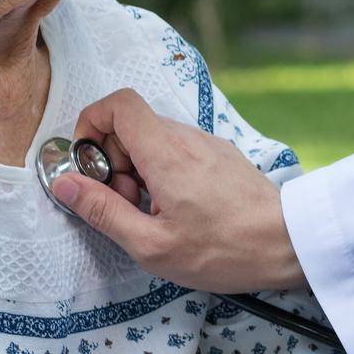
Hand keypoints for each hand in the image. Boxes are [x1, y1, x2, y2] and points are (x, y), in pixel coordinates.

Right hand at [52, 88, 304, 292]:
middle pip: (132, 126)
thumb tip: (65, 183)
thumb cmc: (223, 249)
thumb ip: (103, 211)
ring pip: (154, 141)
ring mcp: (207, 144)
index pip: (118, 104)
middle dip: (113, 162)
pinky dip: (163, 174)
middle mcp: (187, 138)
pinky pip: (177, 152)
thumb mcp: (152, 245)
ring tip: (153, 215)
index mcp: (166, 153)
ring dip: (138, 172)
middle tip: (125, 206)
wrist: (289, 244)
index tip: (87, 165)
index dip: (91, 123)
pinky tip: (177, 211)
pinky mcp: (220, 155)